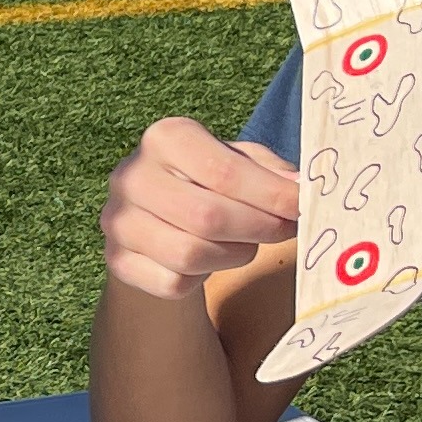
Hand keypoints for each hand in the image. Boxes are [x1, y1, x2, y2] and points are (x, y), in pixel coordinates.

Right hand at [100, 118, 302, 301]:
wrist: (156, 217)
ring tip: (248, 243)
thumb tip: (299, 187)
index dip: (271, 195)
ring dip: (235, 254)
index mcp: (164, 138)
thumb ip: (270, 171)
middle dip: (259, 228)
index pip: (223, 171)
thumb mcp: (239, 162)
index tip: (303, 207)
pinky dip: (204, 278)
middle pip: (207, 217)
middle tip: (287, 230)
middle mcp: (131, 175)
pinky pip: (173, 282)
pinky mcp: (118, 260)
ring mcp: (118, 220)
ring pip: (190, 254)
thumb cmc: (208, 183)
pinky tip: (212, 260)